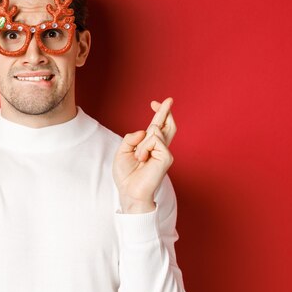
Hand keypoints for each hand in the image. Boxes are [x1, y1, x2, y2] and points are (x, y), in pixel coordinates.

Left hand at [112, 97, 176, 212]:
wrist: (129, 192)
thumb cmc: (126, 175)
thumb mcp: (122, 152)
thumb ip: (131, 138)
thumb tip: (145, 130)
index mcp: (150, 147)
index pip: (157, 126)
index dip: (158, 114)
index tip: (155, 103)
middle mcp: (160, 148)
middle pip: (167, 125)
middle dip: (166, 111)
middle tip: (168, 100)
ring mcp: (165, 153)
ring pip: (155, 131)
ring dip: (141, 143)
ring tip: (139, 158)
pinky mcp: (167, 157)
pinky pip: (155, 140)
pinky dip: (145, 148)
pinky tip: (143, 159)